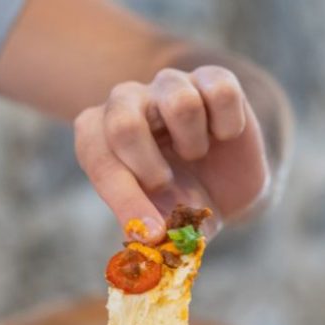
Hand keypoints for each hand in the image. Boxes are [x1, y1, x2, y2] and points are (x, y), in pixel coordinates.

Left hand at [73, 66, 269, 241]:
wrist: (226, 191)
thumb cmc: (177, 205)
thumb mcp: (158, 226)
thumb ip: (147, 235)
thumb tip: (143, 246)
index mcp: (97, 137)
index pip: (97, 158)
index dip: (125, 199)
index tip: (151, 234)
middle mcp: (124, 104)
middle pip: (123, 124)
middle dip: (150, 168)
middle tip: (165, 185)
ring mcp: (166, 86)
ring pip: (178, 102)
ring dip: (194, 142)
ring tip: (195, 154)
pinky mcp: (209, 77)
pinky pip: (220, 90)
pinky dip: (228, 124)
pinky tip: (223, 136)